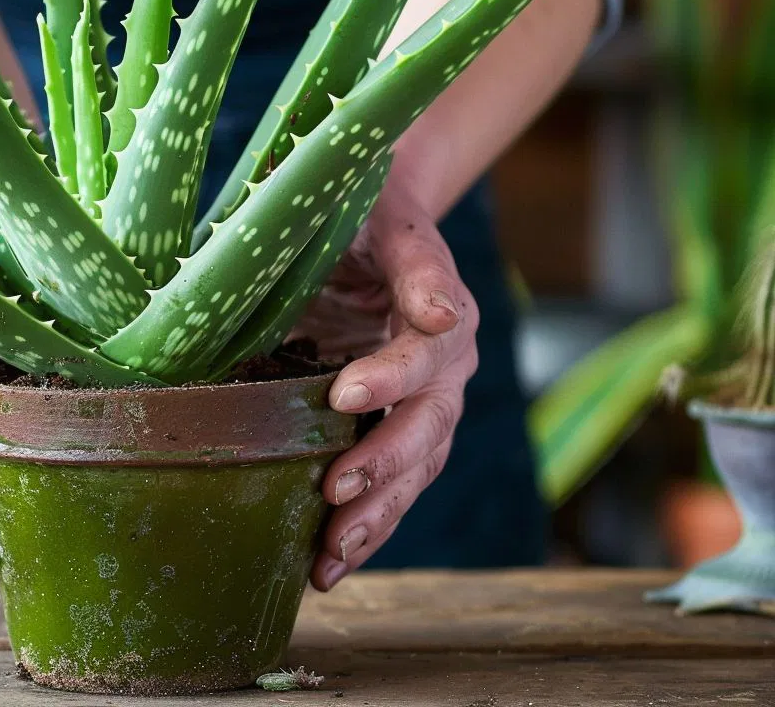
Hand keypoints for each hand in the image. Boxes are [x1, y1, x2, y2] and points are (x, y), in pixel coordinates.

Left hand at [290, 179, 478, 590]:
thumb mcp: (382, 211)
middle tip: (333, 494)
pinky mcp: (401, 427)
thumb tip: (439, 313)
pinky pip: (394, 483)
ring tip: (330, 557)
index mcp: (443, 307)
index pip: (424, 350)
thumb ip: (409, 258)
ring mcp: (429, 402)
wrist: (383, 218)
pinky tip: (327, 566)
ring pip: (415, 468)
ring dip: (375, 515)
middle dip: (381, 465)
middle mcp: (446, 364)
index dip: (389, 377)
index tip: (344, 396)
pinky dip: (366, 526)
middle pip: (427, 426)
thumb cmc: (371, 208)